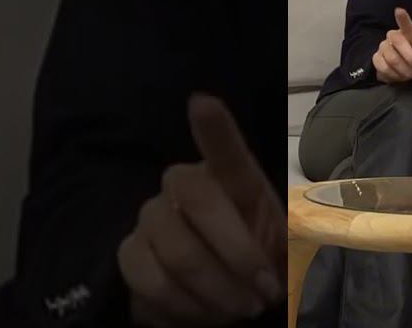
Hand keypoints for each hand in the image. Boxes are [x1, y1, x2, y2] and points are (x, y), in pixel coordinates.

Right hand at [121, 94, 284, 326]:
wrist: (226, 298)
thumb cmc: (257, 259)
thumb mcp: (281, 242)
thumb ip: (282, 230)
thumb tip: (275, 211)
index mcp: (229, 178)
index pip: (223, 150)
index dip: (213, 129)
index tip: (202, 104)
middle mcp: (182, 185)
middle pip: (200, 201)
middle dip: (238, 253)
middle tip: (264, 292)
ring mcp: (150, 217)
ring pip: (178, 252)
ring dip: (218, 290)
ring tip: (241, 307)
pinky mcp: (129, 255)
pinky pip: (154, 283)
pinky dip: (188, 308)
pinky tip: (206, 313)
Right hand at [372, 7, 411, 82]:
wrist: (402, 73)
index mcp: (407, 34)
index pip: (406, 25)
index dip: (402, 18)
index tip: (399, 10)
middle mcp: (393, 37)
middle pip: (398, 42)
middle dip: (411, 58)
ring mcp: (383, 47)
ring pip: (392, 58)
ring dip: (404, 70)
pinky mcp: (376, 58)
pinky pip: (384, 67)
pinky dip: (395, 75)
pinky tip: (400, 77)